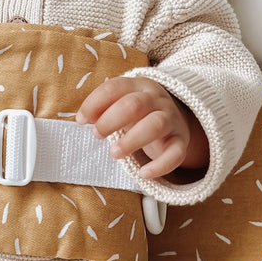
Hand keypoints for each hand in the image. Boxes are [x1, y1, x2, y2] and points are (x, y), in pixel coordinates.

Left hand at [75, 76, 207, 179]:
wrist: (174, 120)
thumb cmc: (138, 113)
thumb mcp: (121, 103)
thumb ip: (103, 107)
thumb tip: (83, 117)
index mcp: (138, 86)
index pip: (115, 87)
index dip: (95, 102)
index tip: (81, 120)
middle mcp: (156, 99)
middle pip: (135, 104)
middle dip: (111, 120)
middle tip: (96, 135)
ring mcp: (171, 119)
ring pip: (155, 125)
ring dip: (132, 140)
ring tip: (114, 152)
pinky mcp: (180, 141)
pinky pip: (175, 153)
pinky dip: (160, 165)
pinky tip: (143, 174)